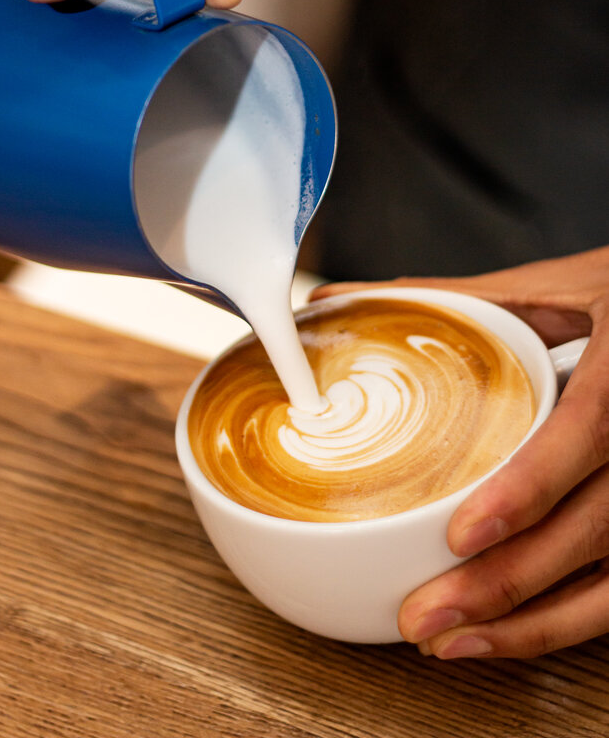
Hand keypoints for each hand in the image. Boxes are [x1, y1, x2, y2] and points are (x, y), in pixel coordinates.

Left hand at [312, 247, 608, 656]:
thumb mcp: (554, 288)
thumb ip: (459, 300)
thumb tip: (348, 300)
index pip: (589, 431)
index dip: (530, 488)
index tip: (464, 532)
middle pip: (595, 527)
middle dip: (507, 583)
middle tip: (424, 614)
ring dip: (532, 624)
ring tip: (449, 642)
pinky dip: (566, 624)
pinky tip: (505, 636)